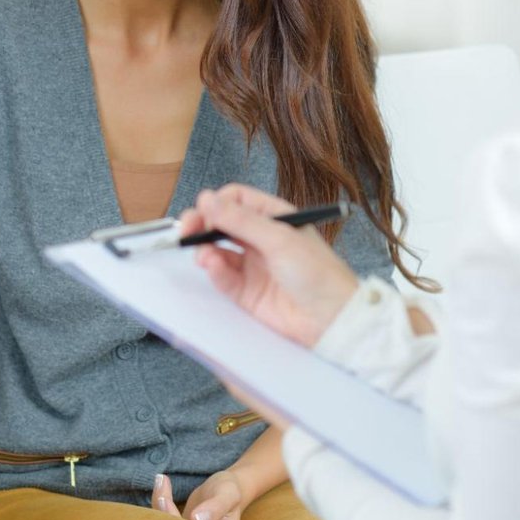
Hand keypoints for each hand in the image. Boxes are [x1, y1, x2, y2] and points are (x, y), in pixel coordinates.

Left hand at [151, 471, 247, 519]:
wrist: (225, 489)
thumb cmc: (229, 491)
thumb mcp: (228, 494)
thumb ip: (216, 507)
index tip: (165, 502)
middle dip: (164, 518)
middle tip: (161, 495)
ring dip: (159, 509)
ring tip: (162, 483)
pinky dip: (159, 504)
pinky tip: (162, 482)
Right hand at [184, 184, 359, 347]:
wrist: (332, 320)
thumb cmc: (319, 274)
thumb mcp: (279, 239)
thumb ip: (240, 220)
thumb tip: (208, 199)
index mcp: (274, 218)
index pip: (237, 200)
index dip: (217, 203)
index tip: (204, 210)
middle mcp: (261, 239)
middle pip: (221, 224)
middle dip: (202, 224)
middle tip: (187, 228)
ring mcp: (253, 266)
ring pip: (217, 250)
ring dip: (205, 248)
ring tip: (203, 253)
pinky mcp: (246, 292)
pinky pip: (222, 276)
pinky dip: (213, 270)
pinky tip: (212, 266)